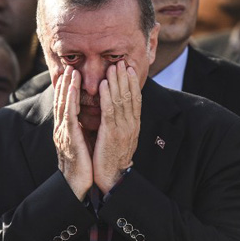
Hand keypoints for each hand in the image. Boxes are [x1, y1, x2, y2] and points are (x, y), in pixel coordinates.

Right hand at [53, 66, 92, 199]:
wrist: (77, 185)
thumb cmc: (82, 166)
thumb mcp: (81, 144)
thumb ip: (81, 131)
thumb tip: (86, 120)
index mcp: (66, 130)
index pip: (65, 105)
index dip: (66, 89)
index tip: (69, 74)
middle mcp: (62, 129)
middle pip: (61, 102)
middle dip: (64, 83)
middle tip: (68, 66)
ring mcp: (63, 133)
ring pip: (63, 105)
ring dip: (66, 86)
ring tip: (70, 71)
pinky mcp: (69, 137)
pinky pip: (68, 115)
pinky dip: (69, 100)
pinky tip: (71, 89)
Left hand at [93, 61, 140, 193]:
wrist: (112, 178)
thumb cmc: (113, 157)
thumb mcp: (121, 137)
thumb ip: (121, 123)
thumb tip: (120, 109)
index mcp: (134, 125)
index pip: (136, 99)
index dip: (133, 83)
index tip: (130, 68)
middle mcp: (131, 125)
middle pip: (129, 96)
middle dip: (125, 77)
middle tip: (122, 61)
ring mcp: (122, 129)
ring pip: (120, 100)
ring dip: (116, 82)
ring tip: (113, 67)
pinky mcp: (111, 134)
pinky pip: (109, 111)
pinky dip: (107, 96)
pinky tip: (103, 84)